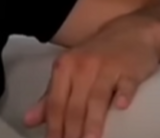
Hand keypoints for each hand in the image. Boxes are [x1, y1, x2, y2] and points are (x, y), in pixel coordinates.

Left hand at [24, 17, 159, 137]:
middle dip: (71, 131)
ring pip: (97, 98)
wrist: (131, 31)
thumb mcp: (70, 71)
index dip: (53, 127)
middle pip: (74, 104)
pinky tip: (122, 107)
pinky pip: (126, 83)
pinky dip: (124, 94)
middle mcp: (82, 66)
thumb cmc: (97, 56)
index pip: (55, 103)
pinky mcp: (130, 69)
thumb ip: (50, 97)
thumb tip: (29, 120)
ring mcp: (107, 67)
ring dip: (93, 122)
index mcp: (64, 68)